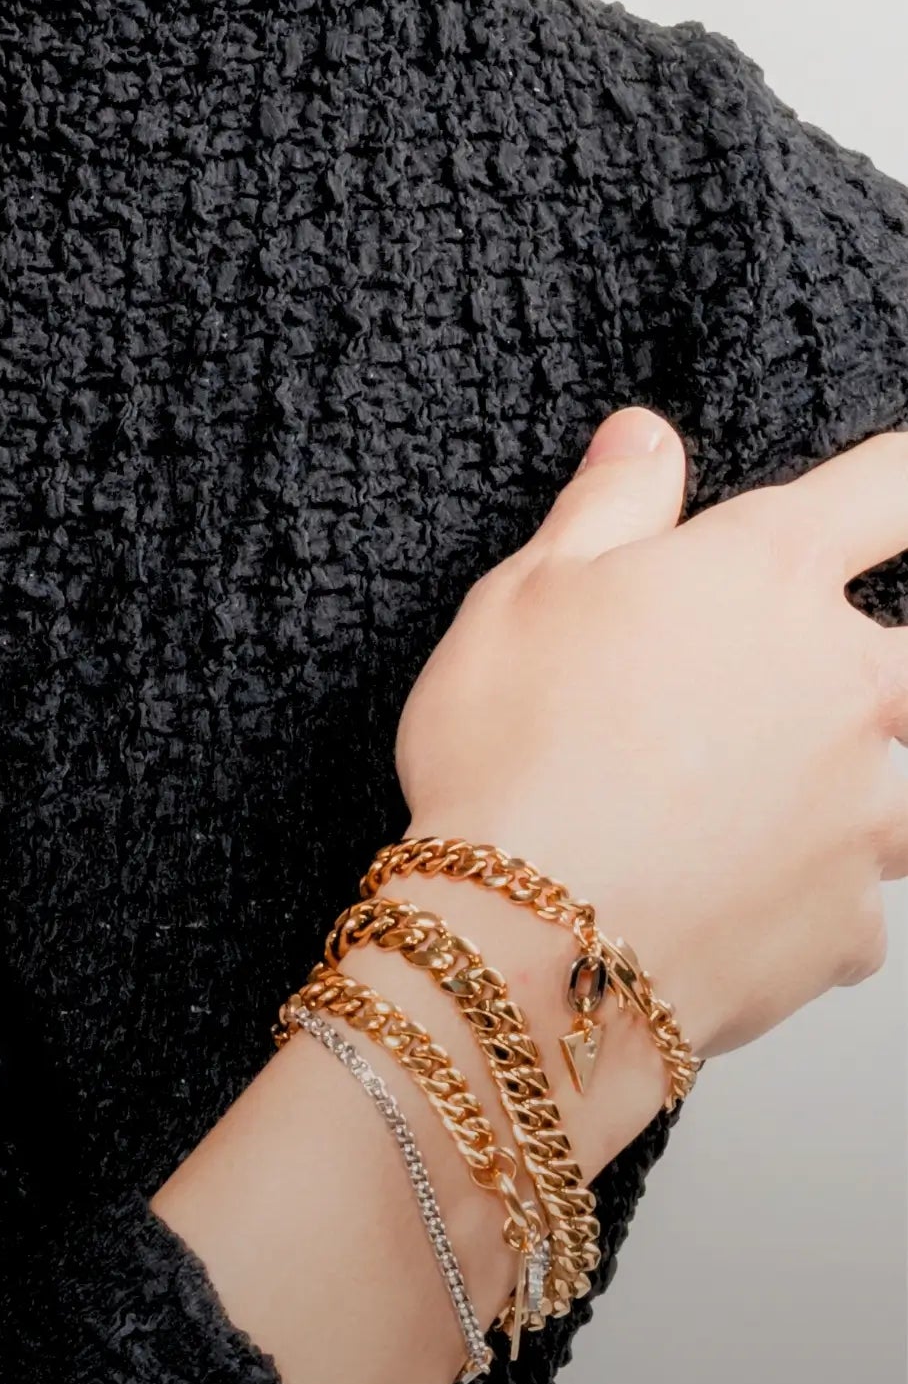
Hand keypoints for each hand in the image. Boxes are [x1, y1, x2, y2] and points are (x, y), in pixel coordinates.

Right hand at [396, 407, 907, 1060]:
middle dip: (870, 664)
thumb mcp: (524, 593)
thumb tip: (647, 438)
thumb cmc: (514, 755)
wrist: (534, 945)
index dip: (900, 474)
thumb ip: (609, 506)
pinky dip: (797, 889)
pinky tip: (713, 890)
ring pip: (890, 787)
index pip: (884, 487)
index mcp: (765, 577)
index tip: (900, 480)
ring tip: (722, 808)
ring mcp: (863, 810)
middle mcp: (844, 684)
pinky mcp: (849, 923)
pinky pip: (846, 898)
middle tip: (780, 688)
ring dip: (831, 788)